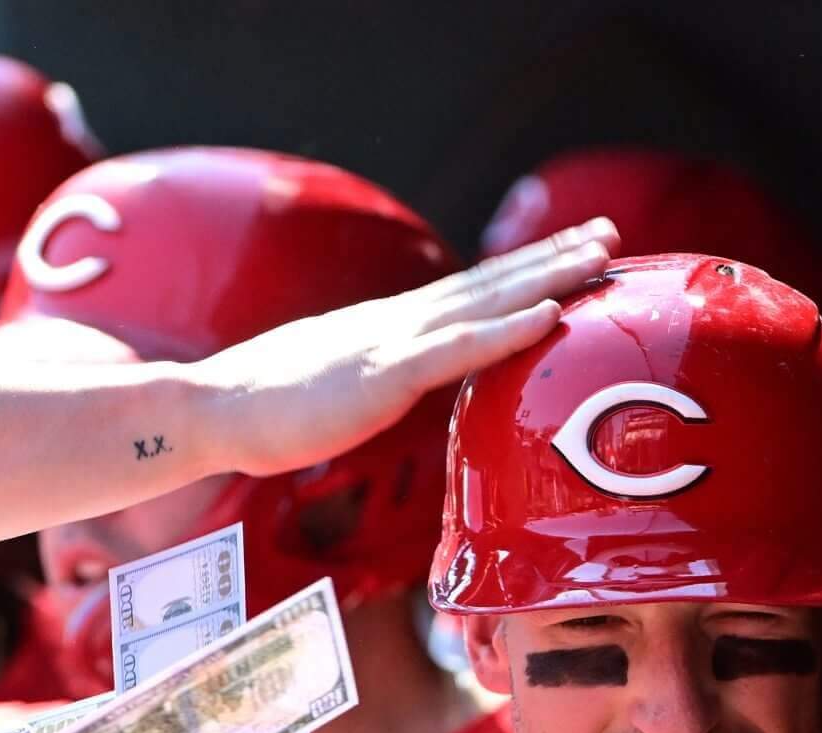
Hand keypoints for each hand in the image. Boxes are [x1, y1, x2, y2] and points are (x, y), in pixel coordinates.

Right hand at [194, 219, 615, 478]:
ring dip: (548, 277)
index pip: (470, 294)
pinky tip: (549, 314)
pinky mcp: (382, 374)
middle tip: (610, 232)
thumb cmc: (267, 410)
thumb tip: (401, 393)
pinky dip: (508, 330)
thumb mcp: (341, 391)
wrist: (211, 410)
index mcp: (390, 328)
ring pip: (488, 302)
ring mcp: (392, 342)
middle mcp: (399, 322)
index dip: (524, 271)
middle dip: (554, 257)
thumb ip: (379, 383)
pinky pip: (458, 349)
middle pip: (491, 283)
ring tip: (600, 256)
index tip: (571, 253)